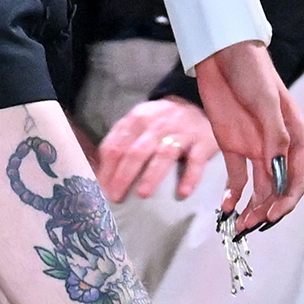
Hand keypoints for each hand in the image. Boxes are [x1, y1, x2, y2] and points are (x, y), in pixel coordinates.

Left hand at [96, 97, 220, 202]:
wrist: (197, 105)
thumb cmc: (160, 125)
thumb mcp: (137, 126)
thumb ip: (119, 145)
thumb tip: (101, 177)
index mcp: (136, 120)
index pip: (116, 145)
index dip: (107, 169)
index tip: (103, 191)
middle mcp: (157, 124)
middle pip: (136, 151)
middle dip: (124, 175)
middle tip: (116, 197)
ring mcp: (180, 133)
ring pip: (164, 153)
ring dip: (152, 175)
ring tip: (143, 194)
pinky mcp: (202, 142)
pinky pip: (196, 160)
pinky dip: (190, 176)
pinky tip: (183, 192)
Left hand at [196, 41, 303, 231]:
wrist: (222, 53)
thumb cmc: (251, 72)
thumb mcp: (266, 102)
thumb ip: (274, 135)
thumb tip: (278, 167)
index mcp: (295, 137)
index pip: (296, 179)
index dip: (286, 201)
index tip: (270, 215)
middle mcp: (278, 148)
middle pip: (278, 190)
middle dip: (267, 211)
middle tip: (248, 227)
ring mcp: (256, 149)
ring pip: (259, 189)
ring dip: (251, 209)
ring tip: (237, 226)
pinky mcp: (234, 148)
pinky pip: (237, 179)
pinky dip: (233, 196)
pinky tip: (227, 208)